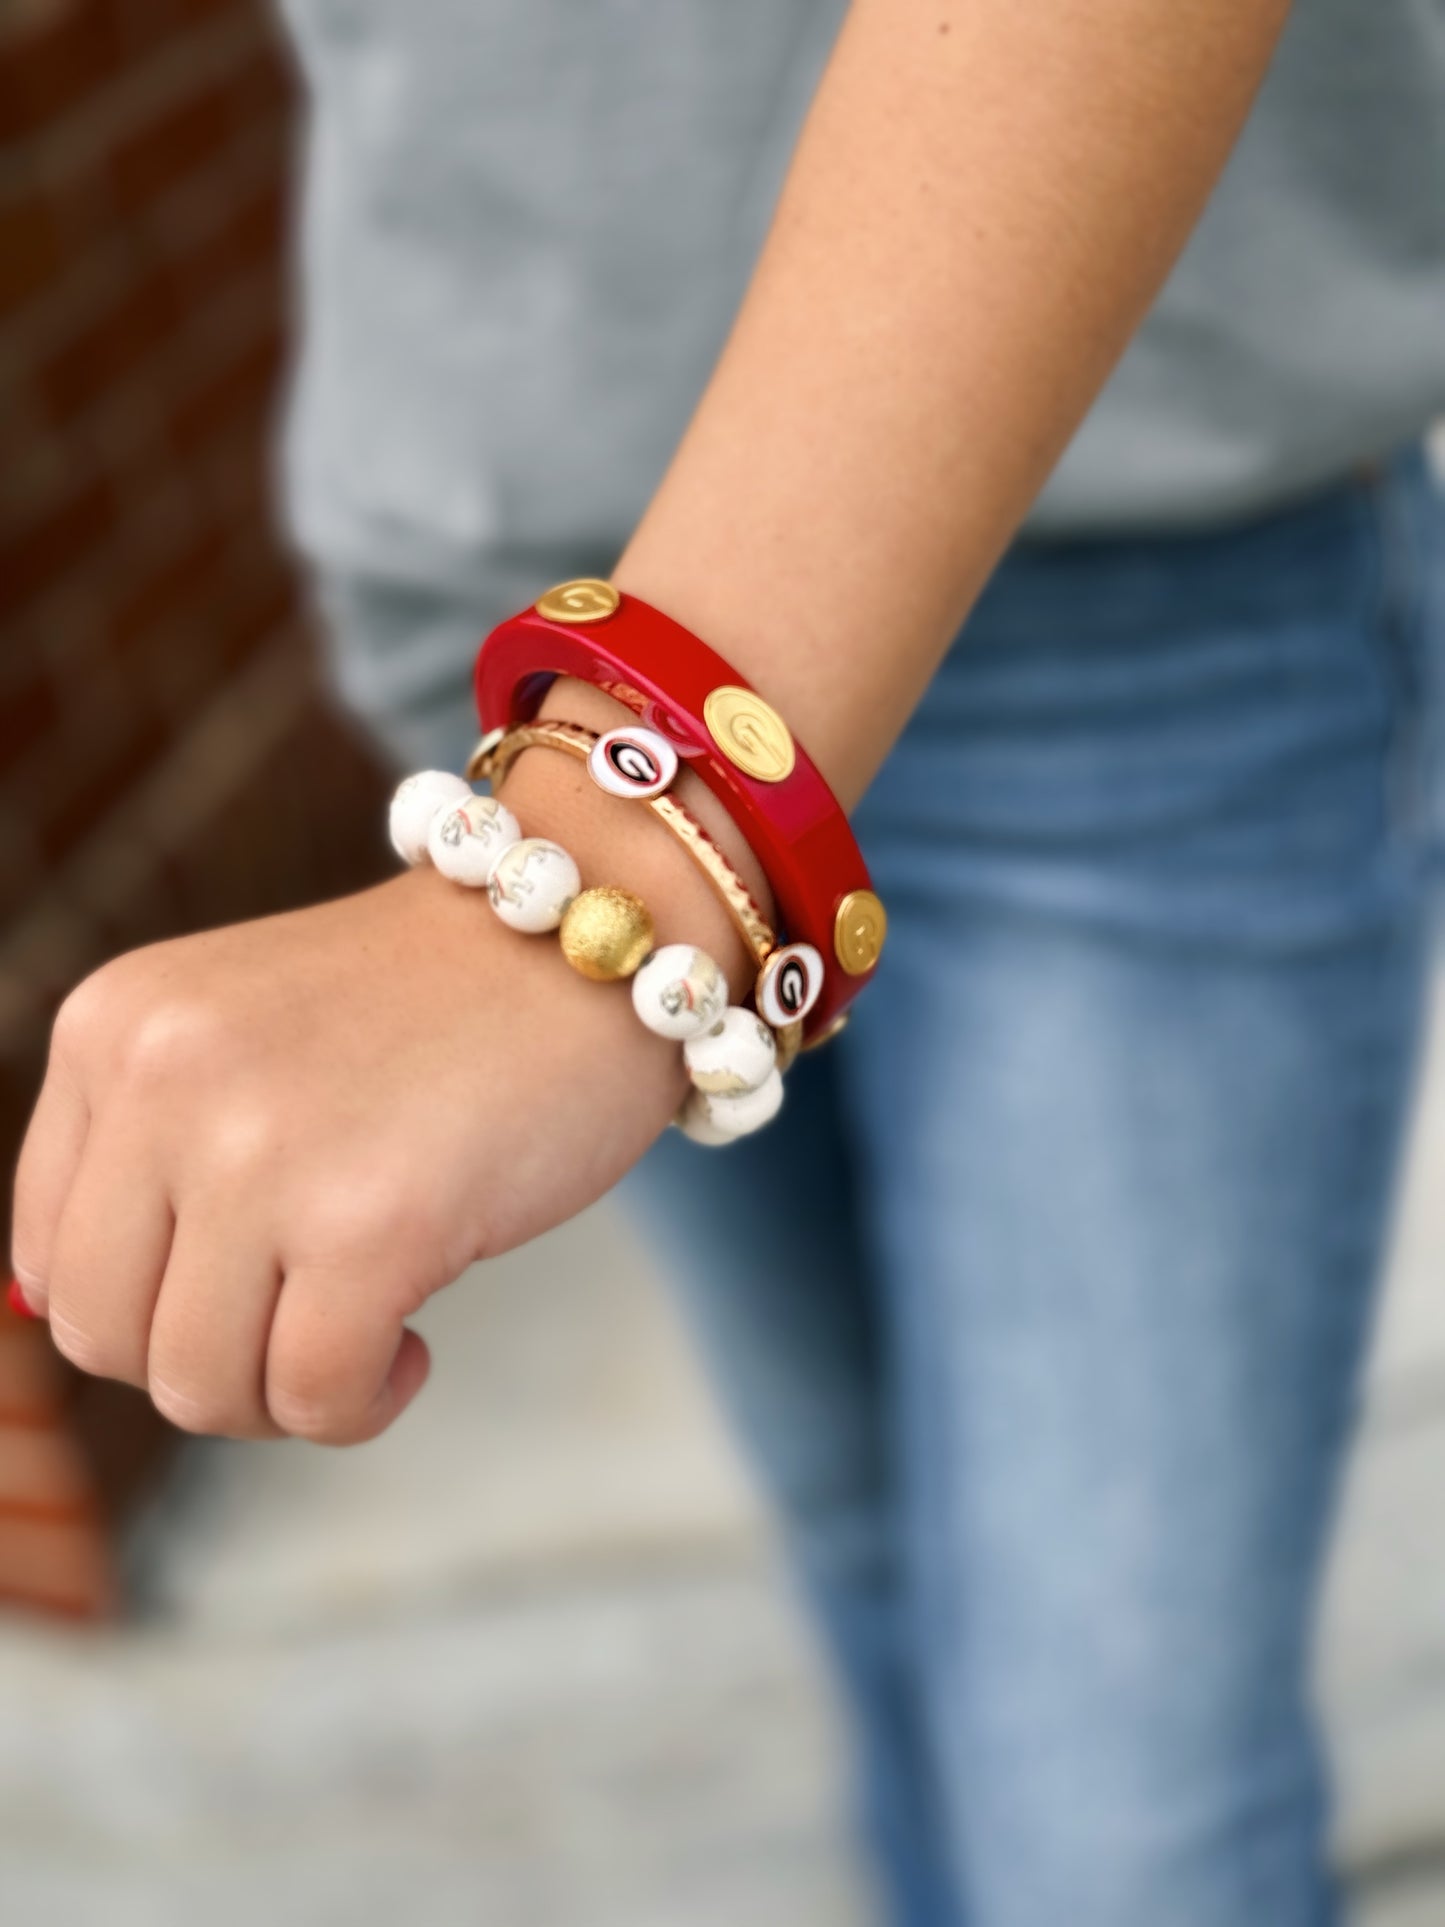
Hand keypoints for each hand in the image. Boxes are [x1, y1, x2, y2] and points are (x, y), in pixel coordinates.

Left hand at [9, 723, 755, 1445]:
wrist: (592, 937)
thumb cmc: (433, 1008)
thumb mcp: (242, 1040)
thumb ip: (149, 1157)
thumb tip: (74, 1321)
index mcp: (112, 1029)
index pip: (47, 1258)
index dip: (148, 1309)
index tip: (247, 1287)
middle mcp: (163, 1079)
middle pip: (105, 1338)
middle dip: (209, 1366)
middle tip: (310, 1322)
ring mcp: (261, 1148)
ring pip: (198, 1386)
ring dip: (288, 1393)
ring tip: (370, 1328)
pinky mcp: (371, 1221)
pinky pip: (317, 1396)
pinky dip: (363, 1402)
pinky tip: (418, 1344)